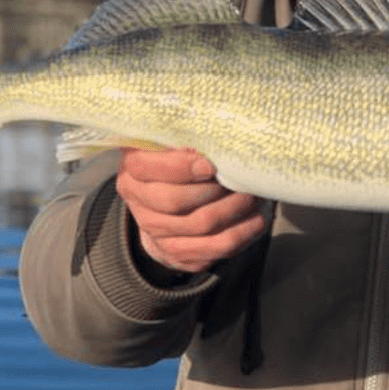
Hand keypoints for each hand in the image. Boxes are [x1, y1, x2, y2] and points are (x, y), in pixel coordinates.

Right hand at [115, 148, 267, 274]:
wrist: (173, 204)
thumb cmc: (182, 162)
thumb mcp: (176, 143)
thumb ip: (186, 137)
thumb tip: (215, 134)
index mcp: (132, 172)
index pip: (147, 169)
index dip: (180, 167)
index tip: (210, 165)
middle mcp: (138, 205)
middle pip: (174, 200)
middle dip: (213, 190)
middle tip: (238, 179)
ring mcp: (156, 234)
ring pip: (199, 225)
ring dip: (232, 209)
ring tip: (251, 196)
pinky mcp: (178, 255)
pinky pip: (214, 248)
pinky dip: (241, 233)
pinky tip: (255, 219)